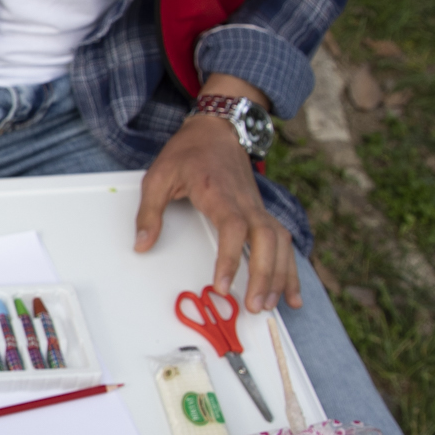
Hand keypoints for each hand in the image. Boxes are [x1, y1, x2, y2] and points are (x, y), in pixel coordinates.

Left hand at [134, 109, 302, 313]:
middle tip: (256, 306)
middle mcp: (245, 202)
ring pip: (281, 242)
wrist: (218, 129)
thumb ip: (149, 212)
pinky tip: (291, 292)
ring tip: (273, 305)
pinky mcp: (262, 212)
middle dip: (265, 275)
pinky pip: (283, 241)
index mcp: (219, 193)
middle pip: (267, 240)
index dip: (230, 258)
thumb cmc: (188, 152)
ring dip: (281, 275)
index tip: (223, 286)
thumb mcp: (158, 176)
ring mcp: (257, 207)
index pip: (233, 228)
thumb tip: (142, 245)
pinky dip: (290, 267)